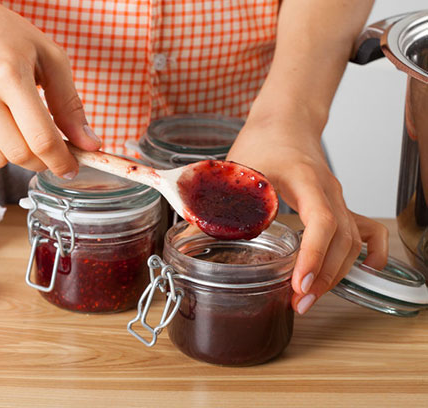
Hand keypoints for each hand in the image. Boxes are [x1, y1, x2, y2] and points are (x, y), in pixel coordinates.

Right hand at [0, 0, 100, 176]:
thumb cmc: (4, 36)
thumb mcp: (49, 58)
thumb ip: (70, 105)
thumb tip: (89, 146)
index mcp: (9, 73)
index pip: (41, 138)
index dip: (61, 161)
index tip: (70, 169)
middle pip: (18, 155)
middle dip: (39, 159)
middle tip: (44, 147)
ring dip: (9, 151)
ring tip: (8, 122)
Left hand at [226, 116, 388, 313]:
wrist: (286, 121)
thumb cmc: (263, 141)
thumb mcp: (236, 169)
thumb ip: (217, 201)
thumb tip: (192, 236)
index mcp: (305, 179)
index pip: (321, 221)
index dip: (313, 255)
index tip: (300, 283)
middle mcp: (328, 190)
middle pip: (341, 239)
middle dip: (323, 276)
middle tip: (298, 303)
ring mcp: (337, 197)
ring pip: (351, 240)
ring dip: (335, 273)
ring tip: (310, 298)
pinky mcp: (338, 203)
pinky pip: (364, 229)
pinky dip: (367, 252)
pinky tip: (365, 270)